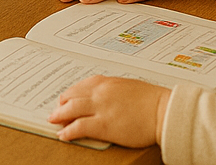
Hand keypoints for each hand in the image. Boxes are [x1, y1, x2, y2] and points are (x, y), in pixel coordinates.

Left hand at [49, 76, 168, 146]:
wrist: (162, 110)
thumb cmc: (150, 99)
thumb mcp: (127, 87)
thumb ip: (112, 89)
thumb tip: (104, 96)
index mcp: (106, 82)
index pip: (80, 86)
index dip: (70, 93)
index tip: (65, 98)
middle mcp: (100, 92)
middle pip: (72, 96)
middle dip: (61, 104)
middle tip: (55, 110)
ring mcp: (100, 108)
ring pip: (71, 110)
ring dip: (60, 116)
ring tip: (53, 121)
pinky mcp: (103, 125)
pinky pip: (79, 126)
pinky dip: (68, 130)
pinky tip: (63, 134)